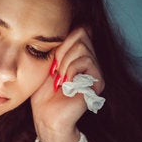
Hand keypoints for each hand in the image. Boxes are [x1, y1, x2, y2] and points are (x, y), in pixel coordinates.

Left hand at [30, 27, 103, 141]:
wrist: (46, 117)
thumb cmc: (43, 92)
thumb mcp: (48, 61)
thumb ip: (60, 45)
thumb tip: (71, 25)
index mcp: (80, 55)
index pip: (80, 29)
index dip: (63, 40)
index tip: (53, 59)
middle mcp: (91, 61)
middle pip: (81, 33)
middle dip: (62, 50)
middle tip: (55, 70)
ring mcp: (96, 72)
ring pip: (82, 47)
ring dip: (65, 62)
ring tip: (60, 78)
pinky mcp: (98, 82)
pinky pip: (86, 61)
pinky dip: (71, 70)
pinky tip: (66, 83)